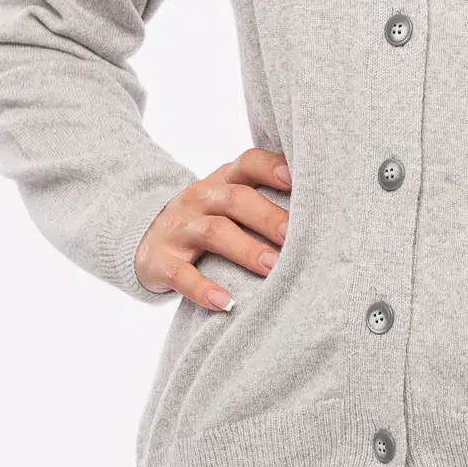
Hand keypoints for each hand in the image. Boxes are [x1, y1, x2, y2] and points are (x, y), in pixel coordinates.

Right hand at [133, 145, 291, 311]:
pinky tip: (225, 303)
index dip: (272, 167)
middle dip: (268, 216)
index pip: (248, 163)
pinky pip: (181, 275)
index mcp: (223, 180)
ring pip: (213, 232)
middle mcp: (201, 198)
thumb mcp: (228, 202)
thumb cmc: (206, 220)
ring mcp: (179, 228)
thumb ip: (264, 201)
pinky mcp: (159, 261)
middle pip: (235, 199)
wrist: (142, 236)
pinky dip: (203, 289)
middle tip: (297, 236)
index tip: (298, 179)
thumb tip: (325, 214)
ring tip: (273, 268)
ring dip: (246, 249)